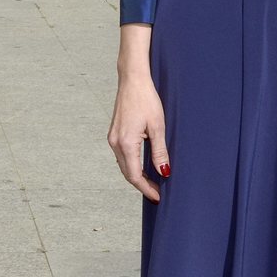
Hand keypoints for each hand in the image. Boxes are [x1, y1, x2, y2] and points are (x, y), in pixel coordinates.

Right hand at [107, 70, 169, 201]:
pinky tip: (143, 166)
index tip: (158, 197)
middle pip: (127, 173)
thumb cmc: (147, 99)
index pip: (135, 175)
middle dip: (142, 185)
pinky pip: (122, 156)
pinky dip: (132, 165)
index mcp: (126, 143)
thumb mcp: (158, 126)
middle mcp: (115, 143)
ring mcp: (113, 138)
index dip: (146, 189)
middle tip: (157, 193)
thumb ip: (160, 152)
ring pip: (124, 165)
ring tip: (152, 182)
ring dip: (137, 175)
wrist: (132, 80)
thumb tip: (164, 172)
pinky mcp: (114, 133)